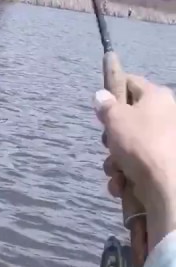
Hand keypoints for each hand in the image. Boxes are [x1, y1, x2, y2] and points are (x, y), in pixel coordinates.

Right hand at [95, 75, 175, 254]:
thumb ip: (106, 106)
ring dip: (114, 160)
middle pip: (126, 119)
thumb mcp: (116, 118)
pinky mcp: (159, 166)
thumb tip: (102, 96)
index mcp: (157, 98)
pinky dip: (123, 175)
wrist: (166, 185)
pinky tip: (123, 181)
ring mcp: (162, 143)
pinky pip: (132, 166)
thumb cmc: (140, 142)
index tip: (100, 104)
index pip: (130, 82)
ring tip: (117, 169)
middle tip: (108, 141)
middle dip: (110, 135)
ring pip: (126, 146)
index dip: (112, 89)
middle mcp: (163, 117)